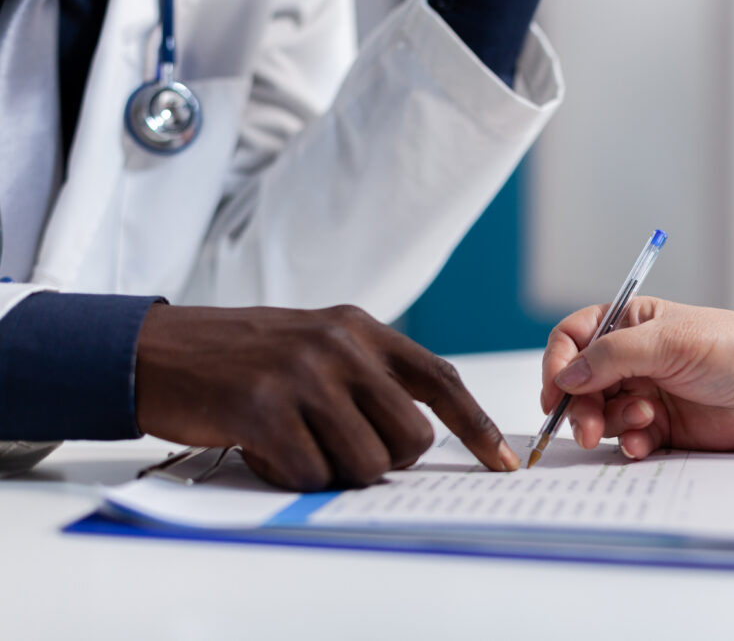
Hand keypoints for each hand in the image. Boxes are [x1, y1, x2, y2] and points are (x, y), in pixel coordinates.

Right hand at [136, 304, 519, 490]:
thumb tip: (421, 439)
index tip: (503, 463)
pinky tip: (262, 448)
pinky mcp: (264, 409)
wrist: (159, 349)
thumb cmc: (243, 355)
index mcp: (359, 328)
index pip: (439, 380)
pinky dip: (290, 477)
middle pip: (410, 437)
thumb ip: (368, 376)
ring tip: (292, 443)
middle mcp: (340, 346)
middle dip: (384, 460)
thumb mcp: (316, 342)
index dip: (476, 427)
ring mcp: (303, 375)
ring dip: (331, 470)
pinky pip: (310, 475)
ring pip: (365, 463)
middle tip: (340, 449)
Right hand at [540, 297, 733, 459]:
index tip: (555, 391)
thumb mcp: (667, 341)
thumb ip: (610, 355)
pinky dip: (630, 443)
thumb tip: (566, 375)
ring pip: (599, 414)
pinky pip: (626, 440)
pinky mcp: (660, 428)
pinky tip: (647, 441)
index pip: (574, 337)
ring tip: (645, 420)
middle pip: (580, 383)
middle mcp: (633, 357)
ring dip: (612, 421)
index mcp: (632, 322)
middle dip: (580, 405)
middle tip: (587, 427)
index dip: (558, 363)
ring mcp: (645, 393)